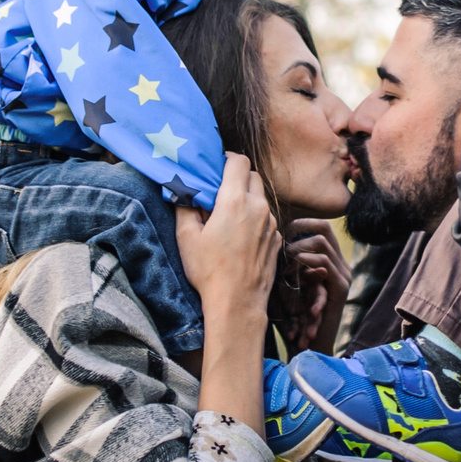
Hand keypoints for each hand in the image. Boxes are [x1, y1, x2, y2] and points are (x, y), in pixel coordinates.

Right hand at [176, 154, 279, 327]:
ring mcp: (271, 224)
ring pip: (261, 197)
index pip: (239, 161)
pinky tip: (240, 235)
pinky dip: (255, 217)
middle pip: (253, 175)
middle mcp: (258, 208)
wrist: (237, 302)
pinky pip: (267, 218)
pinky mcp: (276, 239)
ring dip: (247, 198)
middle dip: (237, 177)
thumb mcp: (186, 238)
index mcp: (234, 201)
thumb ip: (185, 206)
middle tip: (219, 190)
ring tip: (228, 215)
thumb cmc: (209, 271)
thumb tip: (183, 190)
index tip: (216, 166)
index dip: (227, 159)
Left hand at [273, 219, 348, 354]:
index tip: (279, 232)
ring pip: (321, 242)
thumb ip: (283, 264)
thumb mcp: (287, 286)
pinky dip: (304, 263)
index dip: (300, 223)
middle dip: (298, 229)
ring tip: (283, 262)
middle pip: (324, 228)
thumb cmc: (293, 319)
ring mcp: (343, 275)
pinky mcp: (341, 287)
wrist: (310, 348)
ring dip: (296, 248)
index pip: (321, 227)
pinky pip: (324, 263)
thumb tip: (264, 239)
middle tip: (279, 241)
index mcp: (330, 262)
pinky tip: (288, 274)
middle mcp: (340, 264)